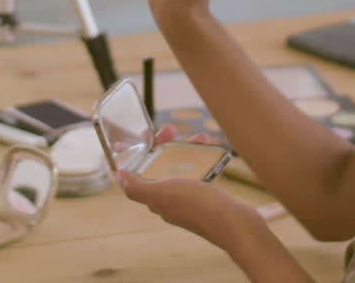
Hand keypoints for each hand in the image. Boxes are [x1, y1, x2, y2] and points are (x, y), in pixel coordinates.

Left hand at [116, 125, 252, 248]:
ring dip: (186, 150)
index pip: (141, 172)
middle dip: (165, 146)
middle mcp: (171, 201)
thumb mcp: (162, 195)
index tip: (146, 134)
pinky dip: (203, 159)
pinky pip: (201, 173)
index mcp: (157, 199)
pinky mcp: (209, 199)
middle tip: (172, 130)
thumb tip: (119, 177)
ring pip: (183, 168)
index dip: (140, 152)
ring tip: (200, 136)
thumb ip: (138, 188)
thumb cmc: (198, 207)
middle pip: (162, 167)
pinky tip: (211, 149)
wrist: (235, 224)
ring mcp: (190, 200)